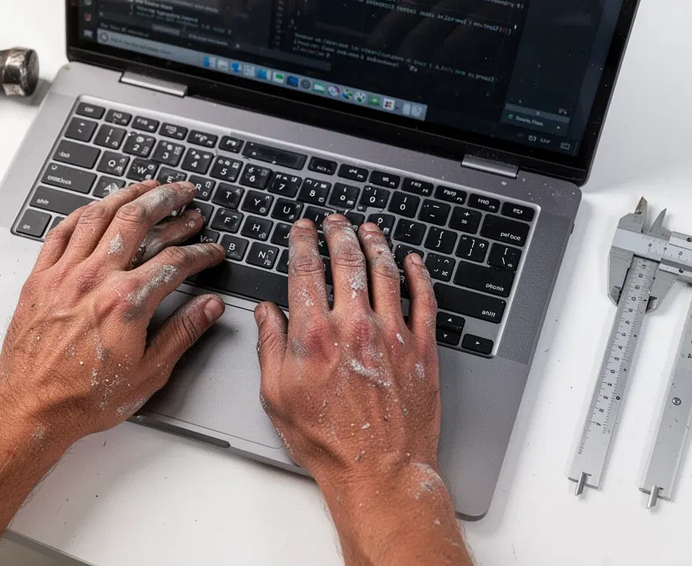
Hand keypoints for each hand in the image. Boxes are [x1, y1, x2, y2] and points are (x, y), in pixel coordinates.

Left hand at [0, 181, 226, 448]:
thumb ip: (182, 334)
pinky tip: (98, 207)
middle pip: (138, 221)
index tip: (211, 250)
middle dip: (168, 201)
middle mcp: (94, 279)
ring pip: (99, 215)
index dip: (200, 251)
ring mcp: (64, 274)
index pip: (174, 261)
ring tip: (150, 186)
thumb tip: (208, 308)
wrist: (29, 407)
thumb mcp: (148, 374)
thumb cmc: (83, 398)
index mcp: (126, 302)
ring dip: (129, 195)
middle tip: (187, 194)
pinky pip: (62, 230)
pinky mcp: (40, 277)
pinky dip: (84, 212)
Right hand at [254, 215, 441, 486]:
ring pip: (386, 272)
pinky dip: (418, 275)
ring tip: (369, 230)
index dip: (303, 242)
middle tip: (336, 220)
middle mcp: (354, 326)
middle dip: (339, 233)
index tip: (303, 229)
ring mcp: (392, 334)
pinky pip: (424, 299)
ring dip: (376, 244)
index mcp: (315, 335)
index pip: (306, 270)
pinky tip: (413, 262)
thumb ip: (270, 347)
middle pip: (347, 261)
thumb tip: (267, 314)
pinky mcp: (422, 348)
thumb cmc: (327, 442)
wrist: (379, 471)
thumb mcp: (277, 396)